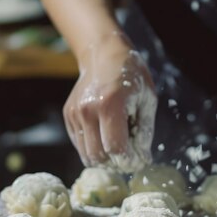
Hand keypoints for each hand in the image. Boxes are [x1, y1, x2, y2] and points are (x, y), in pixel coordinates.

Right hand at [63, 34, 156, 172]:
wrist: (104, 53)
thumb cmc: (132, 76)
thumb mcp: (147, 99)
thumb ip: (145, 131)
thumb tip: (142, 160)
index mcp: (110, 104)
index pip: (115, 147)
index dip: (129, 160)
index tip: (139, 160)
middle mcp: (88, 110)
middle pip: (98, 156)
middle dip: (116, 163)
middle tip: (129, 157)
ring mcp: (74, 113)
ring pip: (86, 155)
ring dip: (104, 158)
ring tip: (119, 146)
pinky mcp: (68, 115)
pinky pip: (80, 144)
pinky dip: (94, 148)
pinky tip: (106, 135)